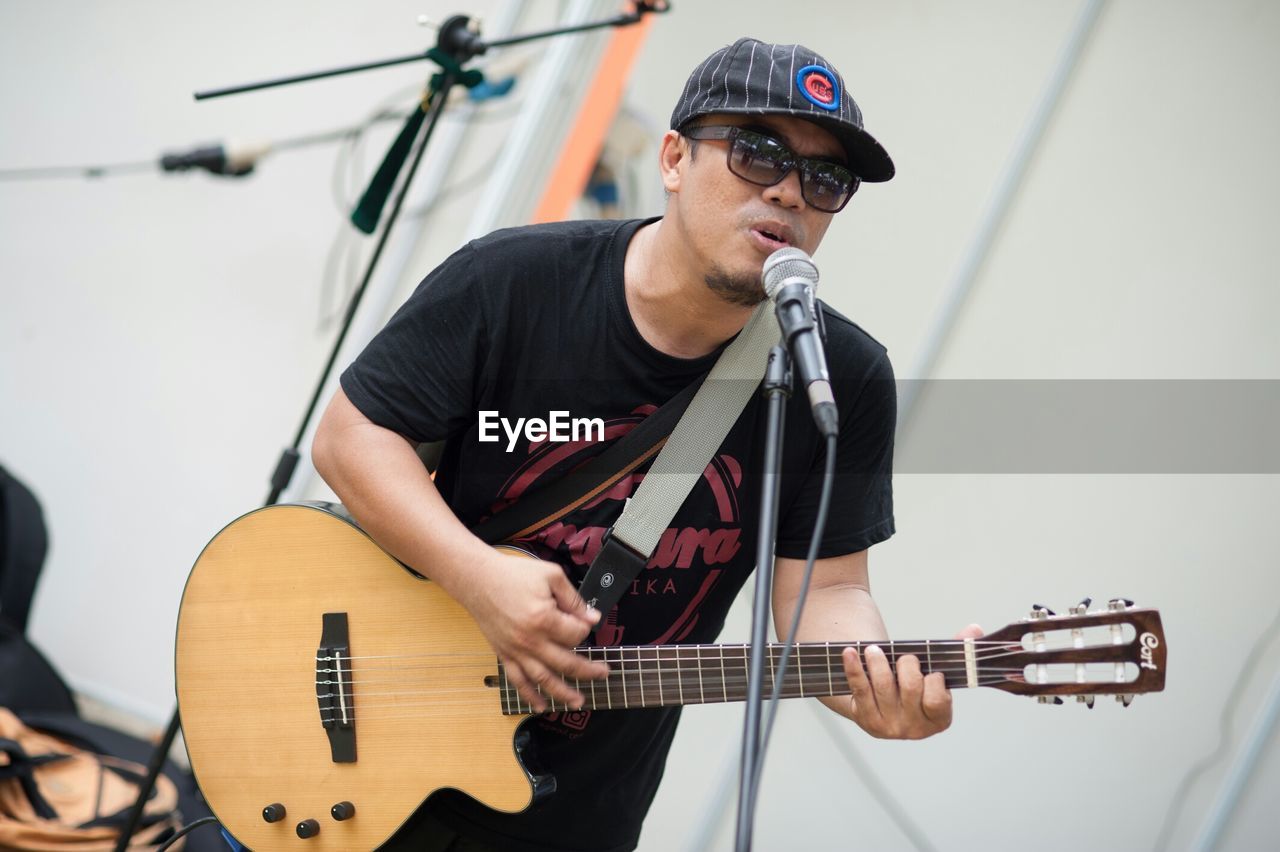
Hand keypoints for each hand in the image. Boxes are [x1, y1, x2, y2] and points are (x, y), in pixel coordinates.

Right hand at [453, 549, 610, 712]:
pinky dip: (530, 696)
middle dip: (589, 670)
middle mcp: (530, 640)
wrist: (477, 579)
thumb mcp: (551, 575)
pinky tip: (542, 706)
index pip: (576, 634)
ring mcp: (516, 650)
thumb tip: (593, 617)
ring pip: (544, 679)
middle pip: (566, 663)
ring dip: (563, 693)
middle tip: (604, 673)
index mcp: (543, 618)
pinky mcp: (504, 654)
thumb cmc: (513, 574)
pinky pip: (518, 681)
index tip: (586, 620)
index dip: (586, 627)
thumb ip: (574, 598)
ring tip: (579, 702)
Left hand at [841, 623, 984, 738]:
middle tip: (904, 656)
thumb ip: (957, 652)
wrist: (882, 703)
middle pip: (910, 689)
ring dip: (878, 662)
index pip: (937, 701)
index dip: (934, 681)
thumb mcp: (935, 672)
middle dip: (907, 665)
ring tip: (873, 650)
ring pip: (883, 686)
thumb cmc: (915, 685)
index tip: (932, 670)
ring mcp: (888, 726)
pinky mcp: (865, 718)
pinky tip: (850, 653)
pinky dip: (854, 668)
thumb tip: (975, 629)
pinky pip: (859, 688)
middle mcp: (914, 728)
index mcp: (938, 720)